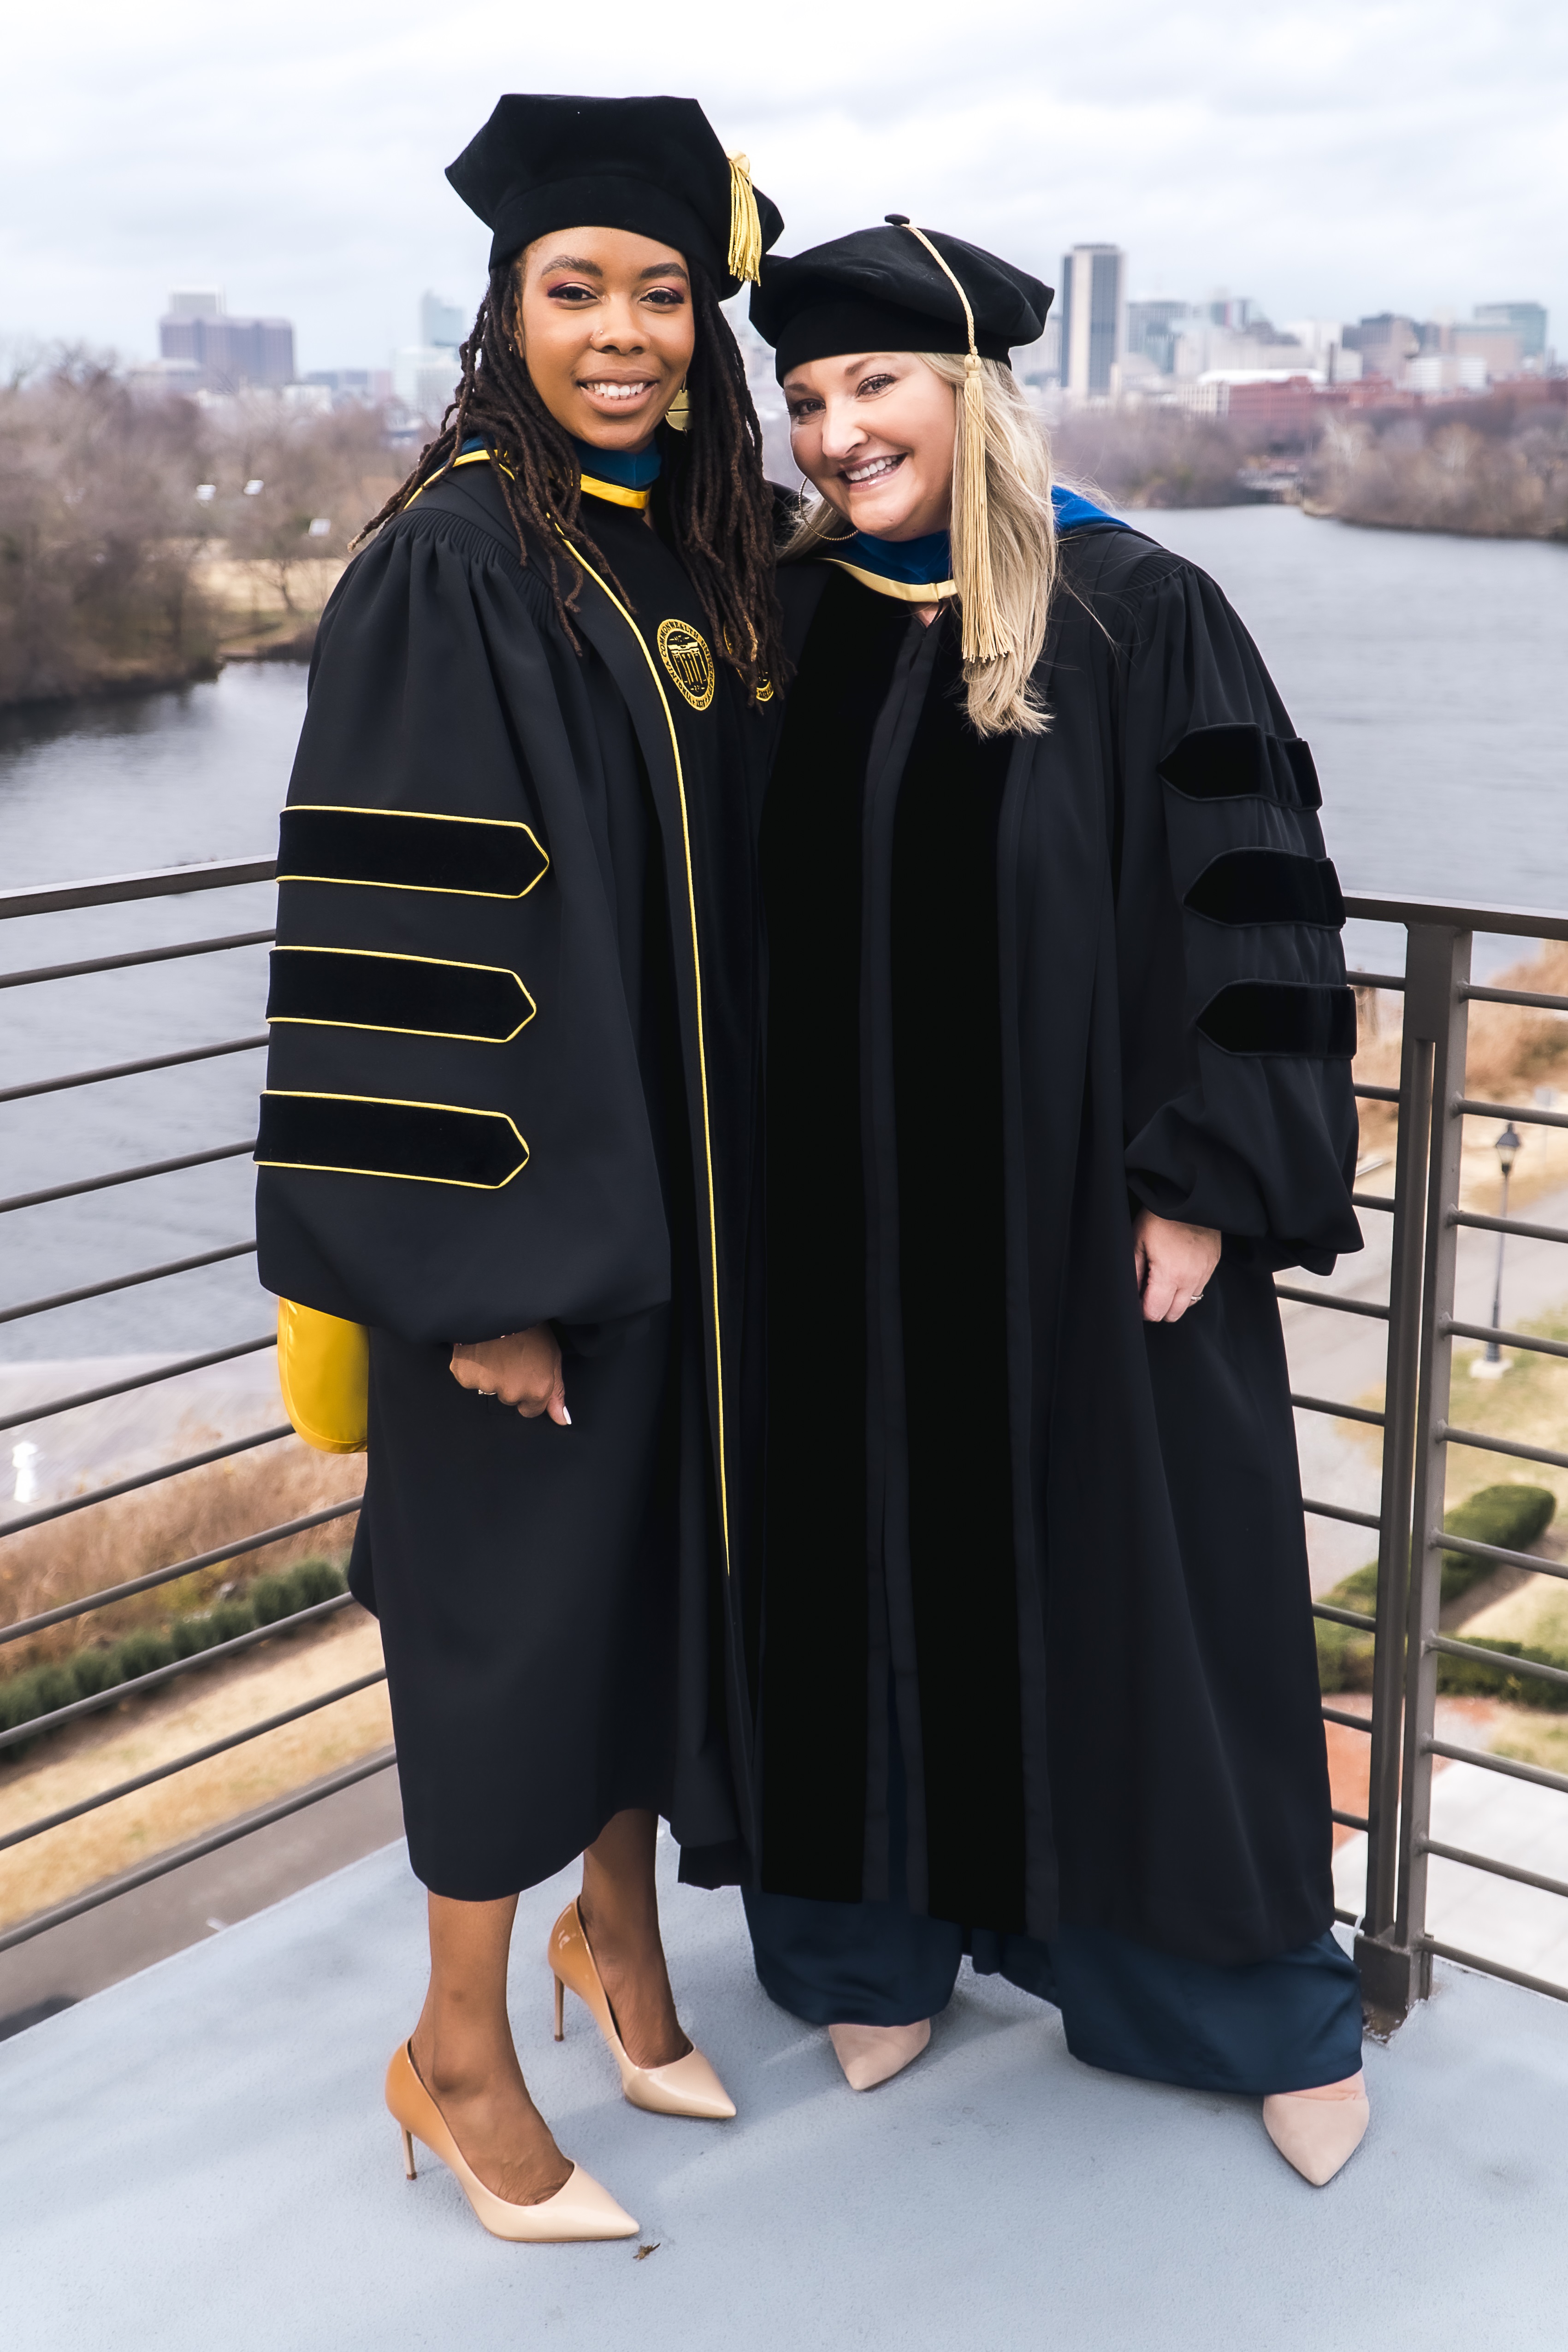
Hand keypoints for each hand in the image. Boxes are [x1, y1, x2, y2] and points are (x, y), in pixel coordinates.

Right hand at [449, 1326, 569, 1422]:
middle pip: (509, 1399)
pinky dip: (472, 1367)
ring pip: (488, 1389)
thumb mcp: (553, 1356)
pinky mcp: (464, 1376)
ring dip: (490, 1374)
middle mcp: (512, 1392)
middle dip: (509, 1382)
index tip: (525, 1374)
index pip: (530, 1411)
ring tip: (496, 1349)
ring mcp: (487, 1386)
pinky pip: (468, 1379)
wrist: (501, 1305)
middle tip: (511, 1355)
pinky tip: (480, 1350)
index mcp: (537, 1389)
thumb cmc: (531, 1327)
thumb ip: (557, 1392)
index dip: (528, 1392)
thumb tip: (562, 1420)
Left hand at [1133, 1208, 1220, 1322]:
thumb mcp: (1137, 1241)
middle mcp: (1191, 1279)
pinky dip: (1187, 1287)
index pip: (1155, 1313)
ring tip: (1163, 1281)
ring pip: (1189, 1304)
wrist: (1188, 1197)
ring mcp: (1205, 1272)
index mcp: (1170, 1275)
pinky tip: (1178, 1271)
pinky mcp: (1213, 1264)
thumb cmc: (1159, 1216)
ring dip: (1175, 1300)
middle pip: (1174, 1315)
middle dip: (1159, 1309)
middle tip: (1148, 1292)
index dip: (1142, 1310)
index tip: (1137, 1300)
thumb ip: (1134, 1272)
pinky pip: (1200, 1288)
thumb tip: (1133, 1293)